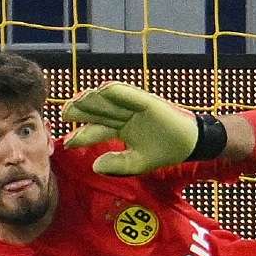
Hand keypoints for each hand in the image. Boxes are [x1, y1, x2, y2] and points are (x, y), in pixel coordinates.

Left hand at [61, 81, 202, 174]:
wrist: (190, 144)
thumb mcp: (137, 163)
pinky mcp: (147, 101)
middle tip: (64, 113)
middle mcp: (124, 115)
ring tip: (78, 101)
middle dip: (80, 111)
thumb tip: (95, 165)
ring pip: (108, 100)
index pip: (96, 129)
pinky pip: (129, 94)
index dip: (81, 134)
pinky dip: (116, 91)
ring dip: (93, 99)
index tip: (68, 141)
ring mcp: (134, 107)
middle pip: (97, 110)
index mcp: (120, 128)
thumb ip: (117, 165)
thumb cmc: (164, 151)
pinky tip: (102, 90)